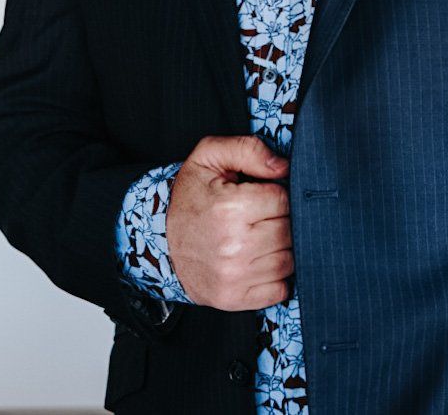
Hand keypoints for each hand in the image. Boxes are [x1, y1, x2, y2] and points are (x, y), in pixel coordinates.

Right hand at [166, 134, 292, 310]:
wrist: (159, 242)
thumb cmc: (189, 197)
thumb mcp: (209, 156)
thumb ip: (249, 149)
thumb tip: (282, 167)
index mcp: (230, 208)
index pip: (283, 200)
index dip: (276, 194)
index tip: (261, 195)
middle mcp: (233, 246)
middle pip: (289, 231)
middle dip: (280, 219)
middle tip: (261, 216)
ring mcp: (234, 277)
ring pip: (288, 261)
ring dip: (281, 248)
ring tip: (260, 236)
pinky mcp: (234, 299)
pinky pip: (280, 290)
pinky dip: (277, 277)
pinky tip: (260, 261)